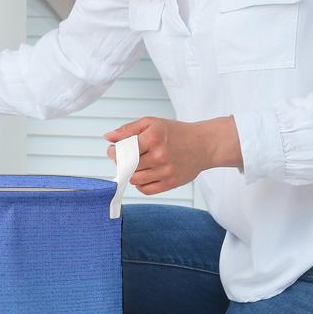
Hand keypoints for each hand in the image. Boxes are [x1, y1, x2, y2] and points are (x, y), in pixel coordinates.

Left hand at [105, 116, 242, 194]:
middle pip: (127, 166)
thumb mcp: (152, 123)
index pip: (123, 150)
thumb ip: (128, 129)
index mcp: (153, 138)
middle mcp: (160, 155)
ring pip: (135, 180)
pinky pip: (146, 190)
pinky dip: (141, 184)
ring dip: (132, 173)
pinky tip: (146, 174)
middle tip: (128, 157)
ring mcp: (166, 171)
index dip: (114, 152)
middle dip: (122, 162)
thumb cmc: (176, 133)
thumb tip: (108, 137)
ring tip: (138, 165)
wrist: (204, 144)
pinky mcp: (171, 183)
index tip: (114, 150)